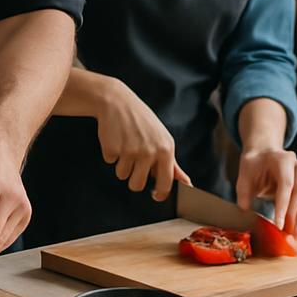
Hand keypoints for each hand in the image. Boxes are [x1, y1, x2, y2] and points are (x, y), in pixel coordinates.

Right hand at [94, 76, 190, 201]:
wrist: (117, 101)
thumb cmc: (142, 121)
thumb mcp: (162, 138)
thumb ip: (173, 164)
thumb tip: (187, 183)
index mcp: (165, 149)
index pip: (165, 184)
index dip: (160, 194)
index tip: (155, 195)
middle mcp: (149, 151)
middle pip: (138, 185)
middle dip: (134, 178)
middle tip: (134, 162)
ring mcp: (129, 150)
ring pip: (122, 175)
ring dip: (121, 164)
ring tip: (125, 145)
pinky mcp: (112, 148)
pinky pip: (109, 162)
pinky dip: (111, 153)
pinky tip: (115, 138)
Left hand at [236, 147, 296, 235]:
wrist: (264, 155)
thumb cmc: (255, 164)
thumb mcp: (245, 173)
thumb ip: (243, 190)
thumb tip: (244, 209)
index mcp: (282, 160)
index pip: (286, 184)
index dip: (284, 206)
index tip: (279, 225)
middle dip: (295, 214)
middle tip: (288, 232)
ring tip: (294, 235)